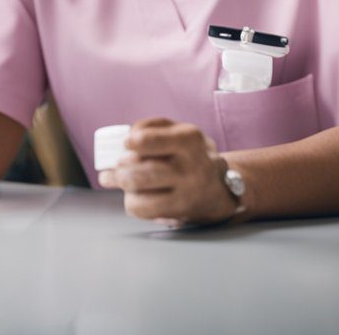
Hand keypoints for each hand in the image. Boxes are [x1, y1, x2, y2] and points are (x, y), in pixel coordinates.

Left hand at [97, 118, 239, 226]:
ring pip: (137, 194)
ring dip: (124, 186)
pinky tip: (138, 195)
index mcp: (188, 139)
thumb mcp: (177, 129)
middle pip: (138, 172)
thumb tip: (124, 142)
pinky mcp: (179, 212)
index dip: (130, 143)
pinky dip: (132, 202)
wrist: (221, 187)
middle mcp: (190, 167)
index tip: (127, 144)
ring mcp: (186, 193)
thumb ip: (148, 127)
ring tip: (123, 180)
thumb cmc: (190, 154)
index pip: (146, 141)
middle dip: (120, 170)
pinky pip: (142, 209)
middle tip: (118, 166)